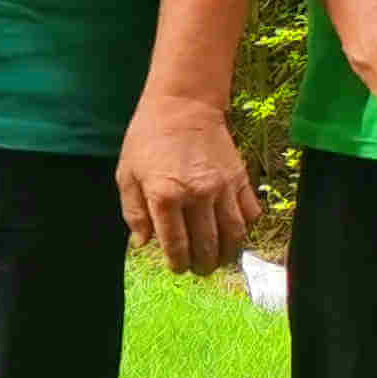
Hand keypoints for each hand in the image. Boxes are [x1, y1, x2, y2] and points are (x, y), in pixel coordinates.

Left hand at [117, 89, 260, 274]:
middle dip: (203, 264)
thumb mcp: (126, 175)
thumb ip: (133, 213)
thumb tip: (144, 244)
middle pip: (206, 244)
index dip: (177, 262)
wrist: (182, 107)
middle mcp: (197, 195)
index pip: (175, 244)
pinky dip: (245, 228)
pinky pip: (249, 213)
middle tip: (199, 270)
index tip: (177, 269)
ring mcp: (222, 188)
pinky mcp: (240, 179)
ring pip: (233, 234)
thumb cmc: (147, 140)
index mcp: (164, 197)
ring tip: (218, 260)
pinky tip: (234, 234)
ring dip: (227, 254)